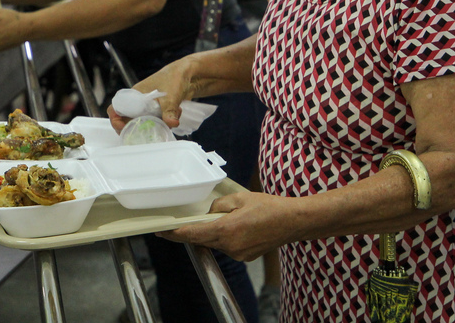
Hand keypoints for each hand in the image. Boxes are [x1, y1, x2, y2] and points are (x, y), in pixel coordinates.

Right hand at [107, 58, 193, 132]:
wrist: (190, 74)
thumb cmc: (174, 78)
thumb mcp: (170, 96)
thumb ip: (169, 112)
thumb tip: (171, 124)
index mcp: (135, 95)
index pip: (116, 108)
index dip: (115, 119)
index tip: (123, 128)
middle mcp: (139, 102)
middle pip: (128, 120)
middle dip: (137, 128)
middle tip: (145, 134)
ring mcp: (149, 107)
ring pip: (146, 123)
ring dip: (157, 125)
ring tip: (170, 119)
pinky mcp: (160, 111)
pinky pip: (158, 122)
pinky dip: (167, 122)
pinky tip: (177, 113)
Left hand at [160, 192, 296, 262]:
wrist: (292, 221)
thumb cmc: (268, 207)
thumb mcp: (239, 198)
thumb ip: (218, 206)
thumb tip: (208, 213)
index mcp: (227, 230)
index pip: (194, 234)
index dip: (175, 234)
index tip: (162, 232)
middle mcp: (230, 246)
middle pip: (202, 240)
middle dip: (192, 231)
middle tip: (180, 223)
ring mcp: (238, 254)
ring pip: (214, 243)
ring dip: (211, 233)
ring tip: (222, 219)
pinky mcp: (244, 257)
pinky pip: (226, 246)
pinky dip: (224, 237)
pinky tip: (234, 226)